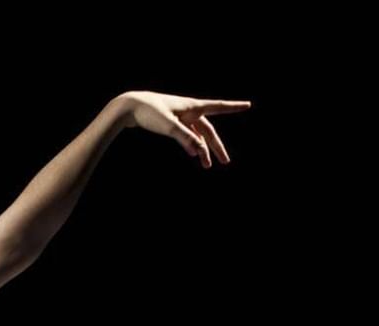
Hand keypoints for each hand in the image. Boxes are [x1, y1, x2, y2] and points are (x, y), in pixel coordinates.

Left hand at [122, 90, 250, 167]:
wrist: (129, 107)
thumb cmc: (149, 112)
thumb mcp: (169, 126)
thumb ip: (185, 138)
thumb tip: (198, 151)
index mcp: (192, 106)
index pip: (218, 107)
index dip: (234, 107)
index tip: (248, 105)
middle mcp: (189, 110)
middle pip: (208, 130)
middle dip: (217, 147)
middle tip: (225, 162)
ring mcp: (180, 117)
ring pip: (197, 135)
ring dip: (203, 150)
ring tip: (207, 167)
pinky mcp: (171, 123)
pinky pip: (187, 135)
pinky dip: (192, 145)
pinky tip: (194, 154)